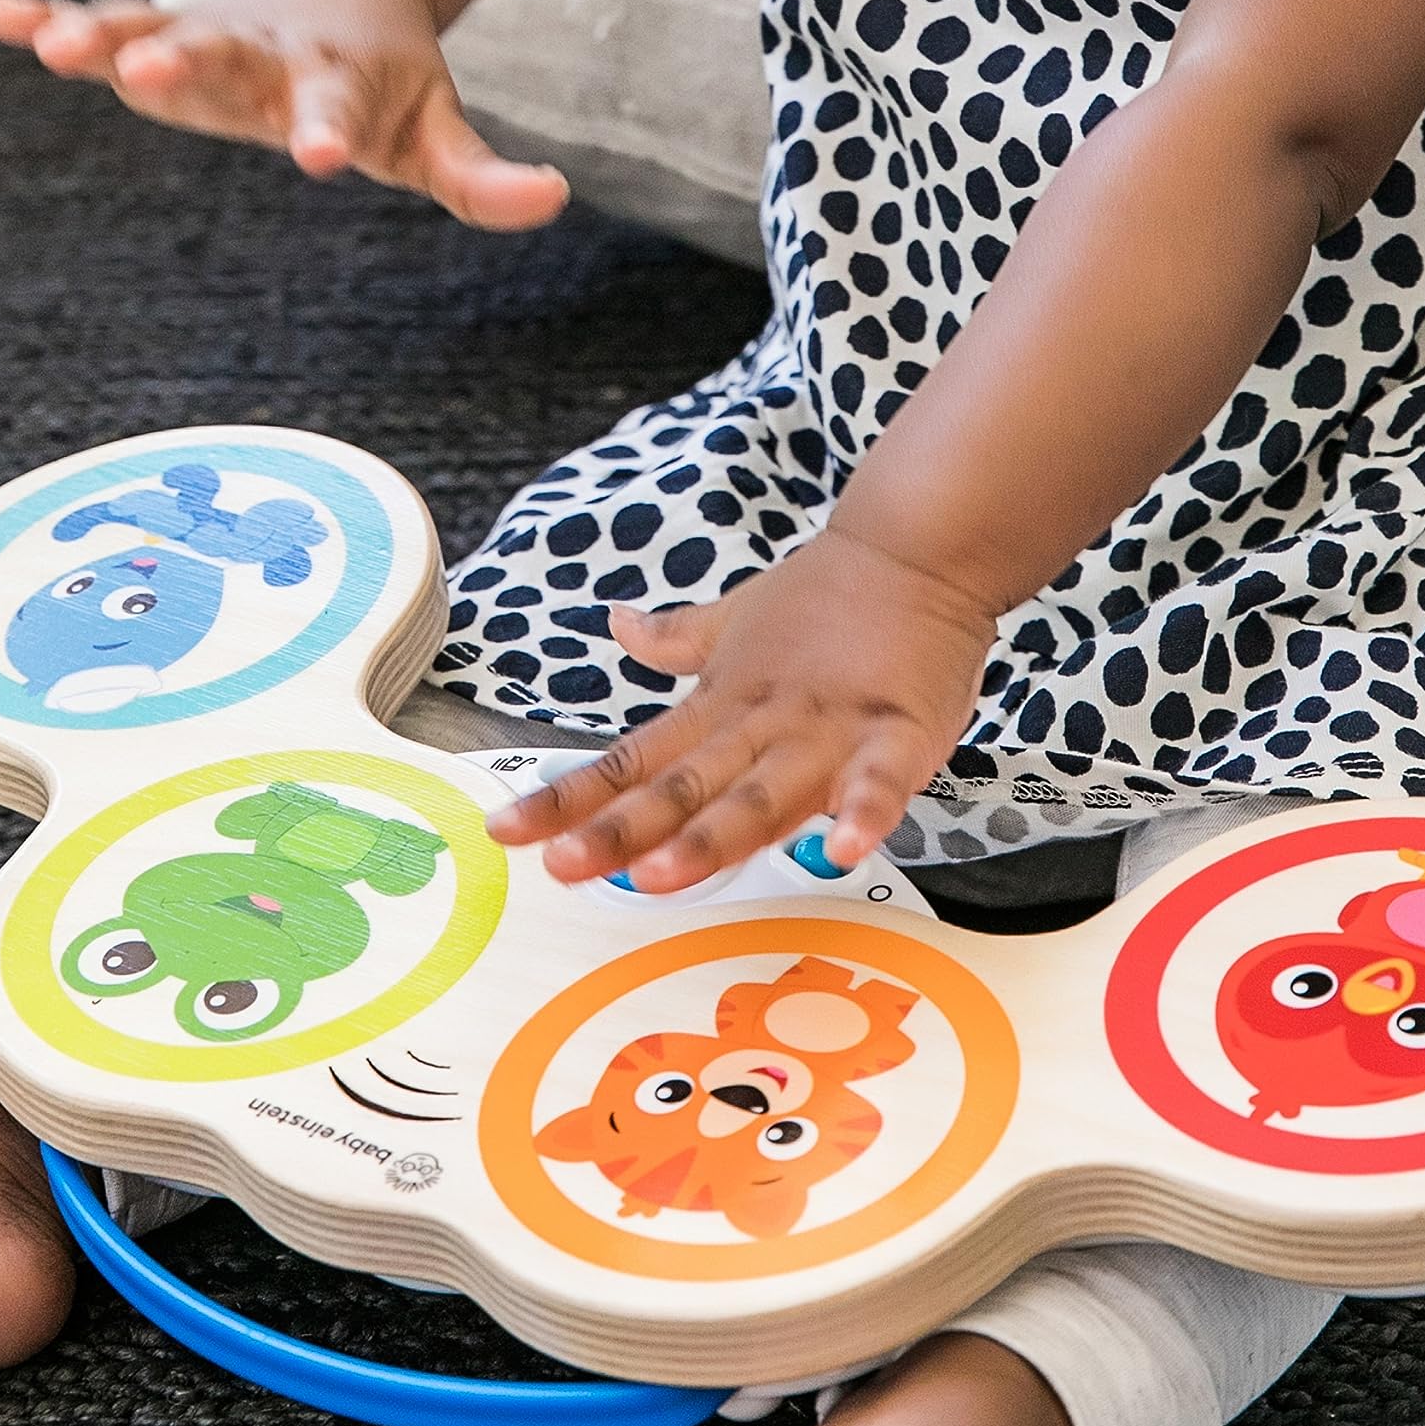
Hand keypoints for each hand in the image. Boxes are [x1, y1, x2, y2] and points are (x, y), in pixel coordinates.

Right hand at [0, 0, 568, 230]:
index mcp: (337, 79)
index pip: (336, 110)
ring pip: (149, 30)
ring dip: (99, 35)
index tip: (322, 158)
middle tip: (146, 76)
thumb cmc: (390, 80)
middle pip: (226, 56)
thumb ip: (484, 176)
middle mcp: (264, 52)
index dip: (331, 131)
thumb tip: (551, 198)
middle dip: (185, 64)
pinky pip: (98, 19)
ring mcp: (206, 35)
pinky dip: (45, 14)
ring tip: (46, 44)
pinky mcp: (161, 30)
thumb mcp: (439, 131)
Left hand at [484, 525, 998, 890]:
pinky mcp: (897, 733)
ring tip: (662, 877)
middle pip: (681, 790)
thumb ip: (677, 638)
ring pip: (761, 795)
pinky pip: (879, 781)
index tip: (508, 829)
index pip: (631, 761)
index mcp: (720, 707)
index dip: (568, 798)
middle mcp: (761, 727)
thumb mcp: (737, 617)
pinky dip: (862, 813)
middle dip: (621, 832)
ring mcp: (826, 732)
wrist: (916, 549)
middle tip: (564, 867)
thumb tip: (619, 623)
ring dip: (711, 837)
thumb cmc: (829, 593)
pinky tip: (841, 847)